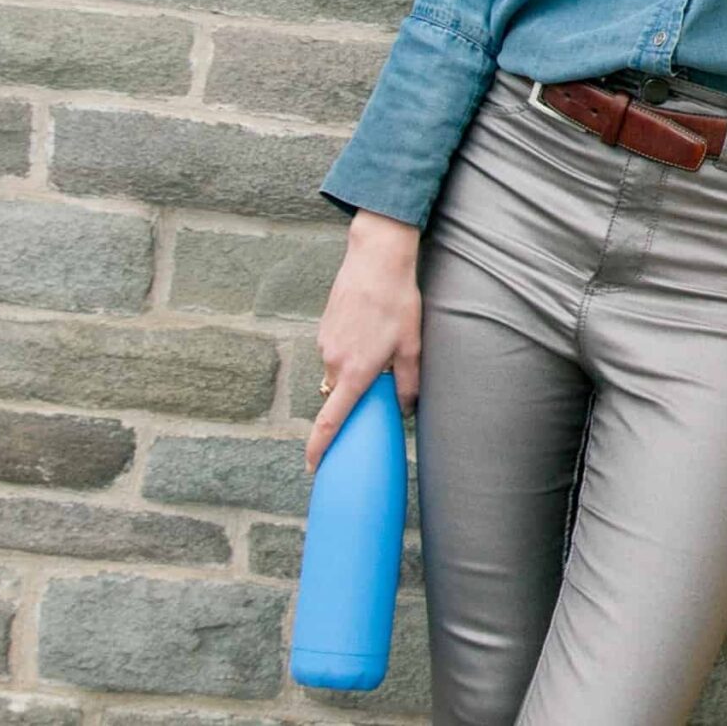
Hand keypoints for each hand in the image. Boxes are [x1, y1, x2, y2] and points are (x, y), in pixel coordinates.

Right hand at [305, 210, 422, 470]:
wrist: (375, 259)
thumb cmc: (398, 302)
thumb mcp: (412, 345)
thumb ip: (408, 382)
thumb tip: (405, 409)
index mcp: (355, 372)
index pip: (331, 420)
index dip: (320, 447)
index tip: (313, 466)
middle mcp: (334, 362)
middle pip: (341, 393)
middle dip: (356, 391)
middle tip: (383, 370)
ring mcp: (325, 344)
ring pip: (340, 369)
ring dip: (357, 365)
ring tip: (383, 337)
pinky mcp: (324, 328)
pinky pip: (337, 350)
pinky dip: (352, 347)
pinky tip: (371, 324)